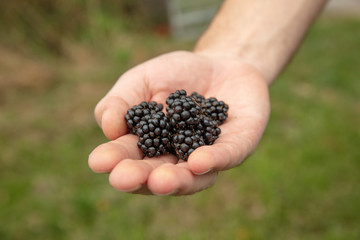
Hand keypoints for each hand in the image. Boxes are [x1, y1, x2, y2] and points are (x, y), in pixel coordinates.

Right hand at [88, 51, 269, 194]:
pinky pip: (227, 156)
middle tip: (123, 179)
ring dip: (175, 180)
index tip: (98, 161)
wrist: (219, 63)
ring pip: (193, 176)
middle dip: (141, 178)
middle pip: (158, 173)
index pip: (130, 157)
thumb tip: (108, 128)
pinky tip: (199, 161)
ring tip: (160, 180)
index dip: (114, 160)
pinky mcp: (237, 146)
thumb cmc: (175, 75)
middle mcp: (177, 157)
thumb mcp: (141, 80)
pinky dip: (213, 160)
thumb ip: (121, 101)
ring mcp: (208, 156)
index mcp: (150, 145)